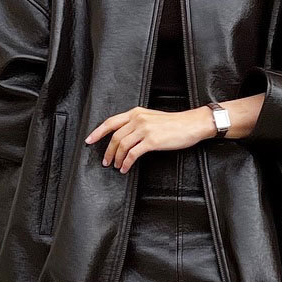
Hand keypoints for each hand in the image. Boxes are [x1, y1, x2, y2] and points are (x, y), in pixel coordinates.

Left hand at [86, 104, 215, 171]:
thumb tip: (125, 135)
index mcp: (136, 112)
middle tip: (106, 161)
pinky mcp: (152, 141)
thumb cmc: (174, 123)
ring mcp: (145, 130)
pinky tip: (126, 168)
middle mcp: (138, 119)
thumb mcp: (152, 118)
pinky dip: (126, 163)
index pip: (111, 122)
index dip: (98, 132)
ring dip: (117, 159)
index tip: (89, 140)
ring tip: (116, 166)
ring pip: (122, 146)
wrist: (191, 124)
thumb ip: (138, 123)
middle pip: (115, 136)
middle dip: (107, 151)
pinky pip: (133, 154)